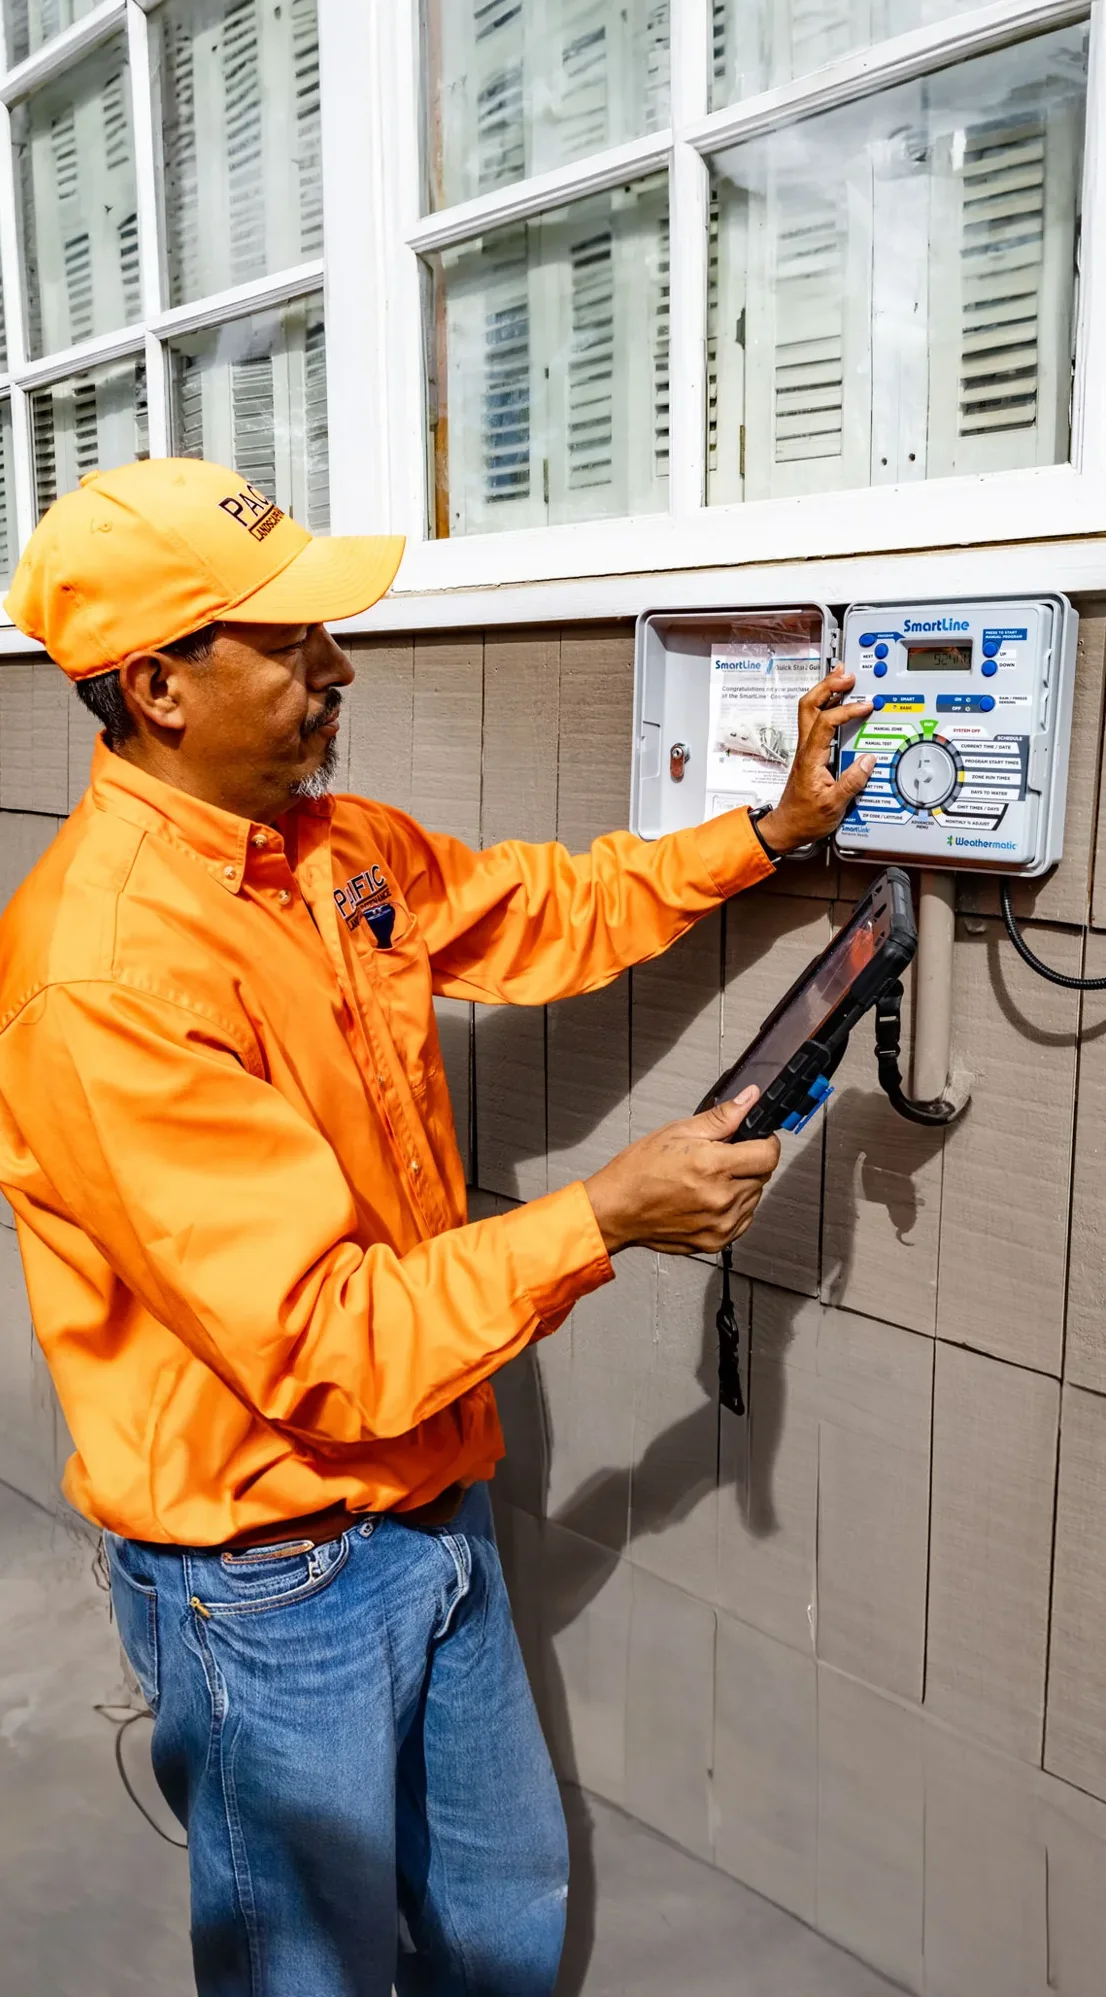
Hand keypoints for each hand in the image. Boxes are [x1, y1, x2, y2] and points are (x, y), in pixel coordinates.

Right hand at [584, 1088, 780, 1256]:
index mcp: (712, 1166)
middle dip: (747, 1162)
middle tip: (719, 1158)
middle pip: (762, 1175)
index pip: (768, 1154)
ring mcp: (720, 1223)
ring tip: (708, 1180)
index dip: (765, 1141)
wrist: (616, 1210)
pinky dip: (733, 1208)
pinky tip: (708, 1199)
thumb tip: (749, 1100)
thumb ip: (722, 1117)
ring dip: (741, 1186)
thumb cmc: (638, 1172)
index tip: (756, 1139)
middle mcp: (721, 1198)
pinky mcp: (716, 1241)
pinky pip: (743, 1220)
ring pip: (754, 1198)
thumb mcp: (678, 1131)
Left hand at [757, 665, 875, 854]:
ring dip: (826, 691)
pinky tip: (840, 703)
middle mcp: (806, 748)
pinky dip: (829, 706)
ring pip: (811, 710)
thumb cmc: (804, 818)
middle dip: (828, 685)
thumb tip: (868, 761)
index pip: (826, 722)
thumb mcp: (833, 806)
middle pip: (809, 705)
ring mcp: (807, 749)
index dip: (846, 710)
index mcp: (811, 758)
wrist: (787, 827)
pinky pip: (818, 721)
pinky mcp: (812, 753)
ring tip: (843, 678)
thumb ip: (852, 783)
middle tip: (846, 674)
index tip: (865, 706)